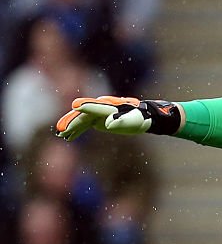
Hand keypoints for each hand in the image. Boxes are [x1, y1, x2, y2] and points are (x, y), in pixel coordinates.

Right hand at [55, 96, 181, 140]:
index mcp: (109, 106)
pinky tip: (68, 137)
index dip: (86, 107)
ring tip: (60, 134)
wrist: (139, 117)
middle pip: (83, 114)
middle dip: (72, 121)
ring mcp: (97, 113)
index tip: (75, 106)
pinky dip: (76, 131)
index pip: (96, 107)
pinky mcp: (96, 120)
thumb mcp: (132, 120)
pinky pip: (83, 125)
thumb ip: (121, 120)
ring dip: (70, 127)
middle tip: (61, 129)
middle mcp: (100, 107)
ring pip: (81, 119)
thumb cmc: (138, 118)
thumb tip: (108, 123)